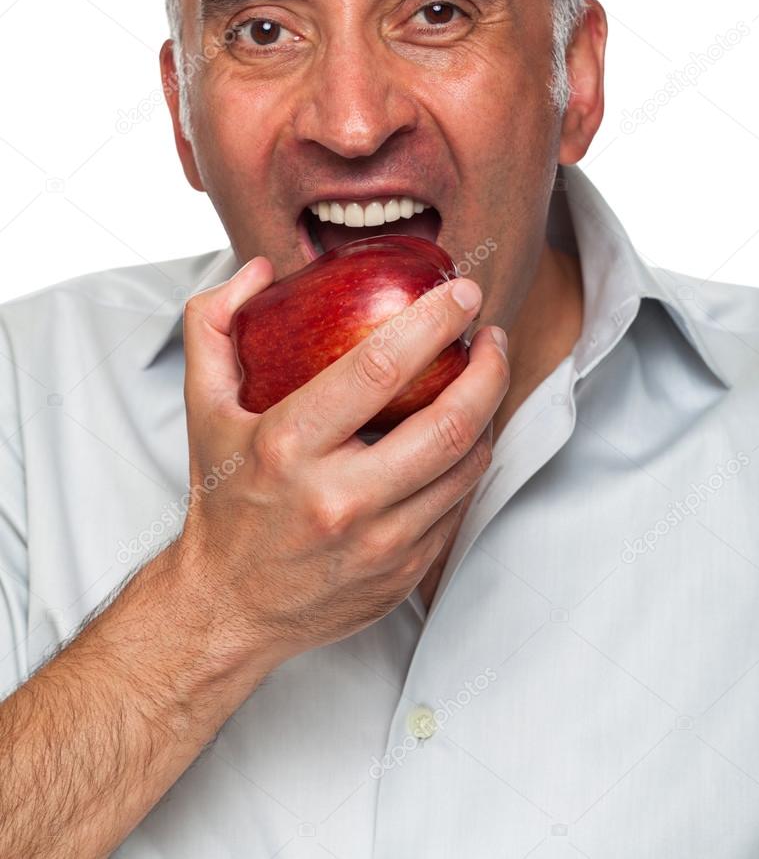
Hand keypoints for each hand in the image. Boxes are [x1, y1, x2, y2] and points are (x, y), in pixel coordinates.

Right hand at [179, 256, 509, 668]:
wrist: (228, 607)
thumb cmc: (222, 500)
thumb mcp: (202, 408)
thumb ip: (213, 326)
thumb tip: (259, 270)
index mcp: (288, 448)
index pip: (380, 368)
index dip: (434, 321)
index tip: (461, 293)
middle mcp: (338, 500)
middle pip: (449, 421)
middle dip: (489, 367)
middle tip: (491, 337)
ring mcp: (378, 544)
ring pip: (467, 465)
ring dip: (489, 411)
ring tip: (484, 378)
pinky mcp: (404, 572)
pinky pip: (460, 504)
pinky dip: (469, 461)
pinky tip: (463, 435)